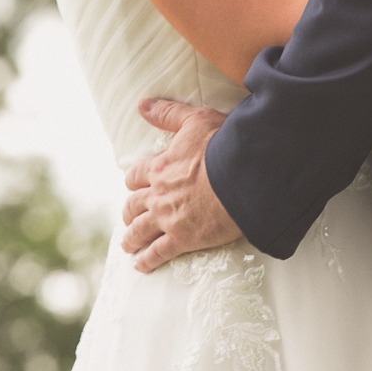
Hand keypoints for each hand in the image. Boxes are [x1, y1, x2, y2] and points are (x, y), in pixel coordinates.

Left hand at [120, 98, 242, 272]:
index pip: (136, 176)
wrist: (242, 177)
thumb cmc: (224, 146)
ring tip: (129, 245)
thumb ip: (168, 113)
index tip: (134, 186)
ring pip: (140, 231)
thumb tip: (142, 105)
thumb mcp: (195, 120)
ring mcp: (168, 219)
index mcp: (160, 167)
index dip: (134, 182)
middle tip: (129, 218)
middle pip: (133, 206)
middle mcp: (158, 194)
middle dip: (129, 213)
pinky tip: (141, 265)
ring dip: (131, 239)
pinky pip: (157, 253)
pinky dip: (147, 261)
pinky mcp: (182, 239)